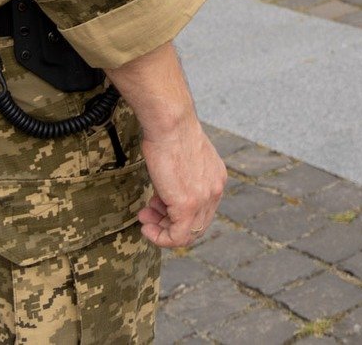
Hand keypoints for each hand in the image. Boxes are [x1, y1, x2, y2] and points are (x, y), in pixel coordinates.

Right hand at [107, 43, 225, 248]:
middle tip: (149, 214)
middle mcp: (215, 189)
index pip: (202, 209)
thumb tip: (167, 194)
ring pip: (188, 233)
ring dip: (162, 230)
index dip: (178, 211)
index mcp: (216, 178)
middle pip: (197, 224)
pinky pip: (178, 237)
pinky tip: (147, 228)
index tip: (157, 205)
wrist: (170, 122)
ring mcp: (204, 199)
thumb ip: (182, 178)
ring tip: (145, 217)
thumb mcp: (182, 158)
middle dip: (169, 222)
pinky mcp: (188, 205)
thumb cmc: (170, 132)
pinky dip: (161, 238)